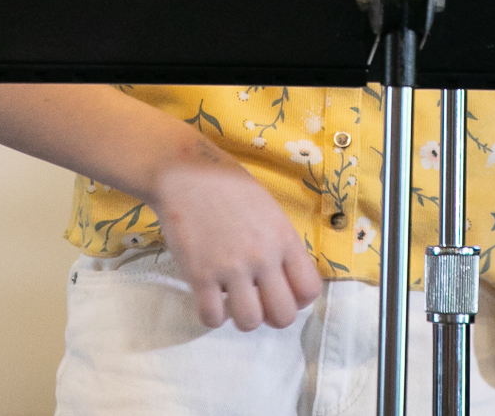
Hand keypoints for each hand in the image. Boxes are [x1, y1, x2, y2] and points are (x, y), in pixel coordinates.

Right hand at [148, 140, 322, 331]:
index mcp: (284, 238)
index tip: (282, 292)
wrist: (186, 172)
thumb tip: (286, 279)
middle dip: (272, 316)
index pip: (309, 290)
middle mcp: (263, 257)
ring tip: (233, 300)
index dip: (298, 299)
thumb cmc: (228, 186)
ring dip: (242, 318)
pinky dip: (213, 315)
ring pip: (249, 322)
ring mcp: (231, 267)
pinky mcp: (199, 274)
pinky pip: (212, 318)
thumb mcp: (269, 210)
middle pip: (283, 316)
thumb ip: (281, 244)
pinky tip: (210, 298)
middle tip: (258, 301)